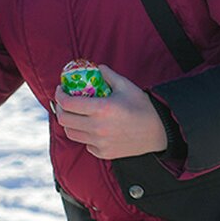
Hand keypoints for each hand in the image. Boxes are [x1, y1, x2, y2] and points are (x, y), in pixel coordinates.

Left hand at [52, 64, 167, 159]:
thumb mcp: (126, 86)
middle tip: (64, 102)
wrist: (160, 132)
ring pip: (70, 133)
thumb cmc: (143, 107)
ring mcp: (99, 142)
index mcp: (101, 109)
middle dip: (60, 109)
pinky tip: (90, 128)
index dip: (59, 95)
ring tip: (75, 114)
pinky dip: (83, 135)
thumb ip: (108, 75)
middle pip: (63, 119)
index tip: (61, 90)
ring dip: (69, 122)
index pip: (67, 103)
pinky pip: (84, 143)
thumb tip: (96, 67)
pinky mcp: (103, 153)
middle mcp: (97, 127)